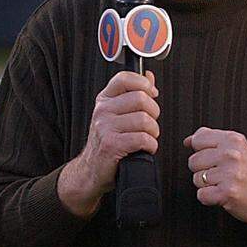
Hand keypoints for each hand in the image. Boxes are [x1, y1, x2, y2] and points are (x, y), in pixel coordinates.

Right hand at [58, 71, 159, 218]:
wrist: (92, 169)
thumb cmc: (108, 141)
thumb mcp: (117, 113)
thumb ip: (133, 93)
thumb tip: (149, 77)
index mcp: (105, 100)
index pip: (124, 78)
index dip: (143, 83)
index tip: (150, 94)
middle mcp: (103, 111)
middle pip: (141, 99)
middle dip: (154, 113)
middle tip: (149, 124)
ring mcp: (105, 127)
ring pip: (145, 120)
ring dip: (153, 133)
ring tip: (145, 138)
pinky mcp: (111, 144)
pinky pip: (143, 139)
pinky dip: (150, 146)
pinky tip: (144, 148)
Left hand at [184, 127, 246, 224]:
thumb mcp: (237, 148)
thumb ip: (212, 139)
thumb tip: (188, 140)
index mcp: (232, 140)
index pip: (198, 140)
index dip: (201, 152)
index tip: (214, 159)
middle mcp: (231, 154)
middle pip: (193, 161)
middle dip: (204, 171)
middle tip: (223, 175)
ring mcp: (230, 173)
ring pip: (196, 179)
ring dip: (207, 186)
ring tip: (225, 185)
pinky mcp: (227, 192)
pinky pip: (201, 195)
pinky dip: (209, 199)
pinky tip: (223, 195)